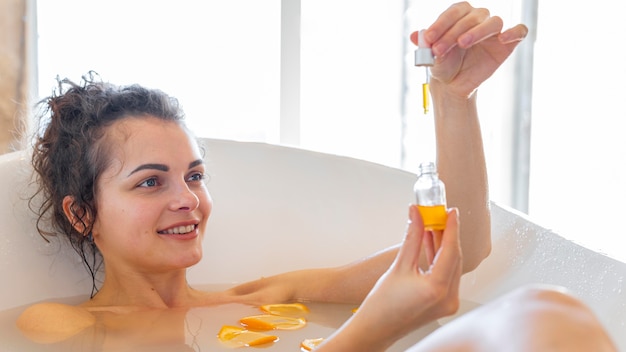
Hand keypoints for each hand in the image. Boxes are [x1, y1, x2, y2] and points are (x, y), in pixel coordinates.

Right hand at [317, 206, 461, 350]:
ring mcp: (448, 303)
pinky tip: (430, 245)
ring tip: (432, 226)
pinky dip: (439, 260)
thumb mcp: (398, 265)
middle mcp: (448, 299)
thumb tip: (416, 215)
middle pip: (454, 258)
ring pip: (451, 266)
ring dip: (442, 246)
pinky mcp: (443, 304)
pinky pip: (446, 276)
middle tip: (440, 216)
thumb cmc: (382, 305)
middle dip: (447, 235)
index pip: (451, 251)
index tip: (450, 212)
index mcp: (437, 289)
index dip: (452, 228)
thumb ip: (412, 237)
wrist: (375, 328)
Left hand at [411, 2, 527, 97]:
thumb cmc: (442, 64)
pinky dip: (514, 32)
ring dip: (478, 31)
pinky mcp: (507, 44)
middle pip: (472, 17)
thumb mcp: (430, 56)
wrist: (453, 84)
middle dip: (453, 32)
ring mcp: (494, 31)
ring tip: (462, 44)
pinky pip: (519, 31)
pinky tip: (503, 39)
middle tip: (439, 49)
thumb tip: (417, 36)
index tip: (429, 38)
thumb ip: (426, 44)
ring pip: (493, 21)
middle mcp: (478, 19)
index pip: (455, 11)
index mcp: (460, 16)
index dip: (441, 23)